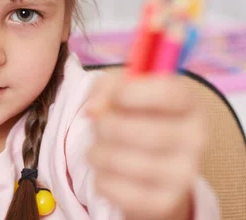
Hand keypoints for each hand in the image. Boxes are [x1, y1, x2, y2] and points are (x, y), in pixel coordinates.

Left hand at [85, 71, 205, 219]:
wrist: (154, 169)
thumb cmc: (136, 118)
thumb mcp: (123, 91)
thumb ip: (107, 86)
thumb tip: (93, 109)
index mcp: (189, 104)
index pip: (168, 93)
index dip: (133, 92)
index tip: (116, 96)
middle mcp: (195, 139)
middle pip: (134, 130)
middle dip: (104, 125)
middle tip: (99, 124)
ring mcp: (183, 175)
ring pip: (117, 160)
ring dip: (96, 152)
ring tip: (102, 148)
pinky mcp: (164, 202)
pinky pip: (112, 188)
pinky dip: (99, 178)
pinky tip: (108, 172)